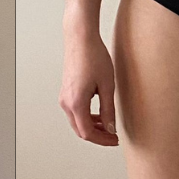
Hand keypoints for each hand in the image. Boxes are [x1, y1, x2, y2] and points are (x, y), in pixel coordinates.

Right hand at [59, 29, 118, 145]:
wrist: (81, 38)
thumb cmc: (94, 57)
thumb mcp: (107, 86)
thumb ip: (108, 110)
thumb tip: (110, 128)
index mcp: (76, 103)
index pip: (87, 133)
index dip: (102, 139)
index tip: (114, 140)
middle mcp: (66, 102)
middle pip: (80, 130)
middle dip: (97, 136)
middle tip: (113, 136)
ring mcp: (64, 97)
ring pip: (77, 121)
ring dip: (92, 126)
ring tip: (108, 125)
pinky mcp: (66, 91)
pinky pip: (75, 112)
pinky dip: (86, 117)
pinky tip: (99, 113)